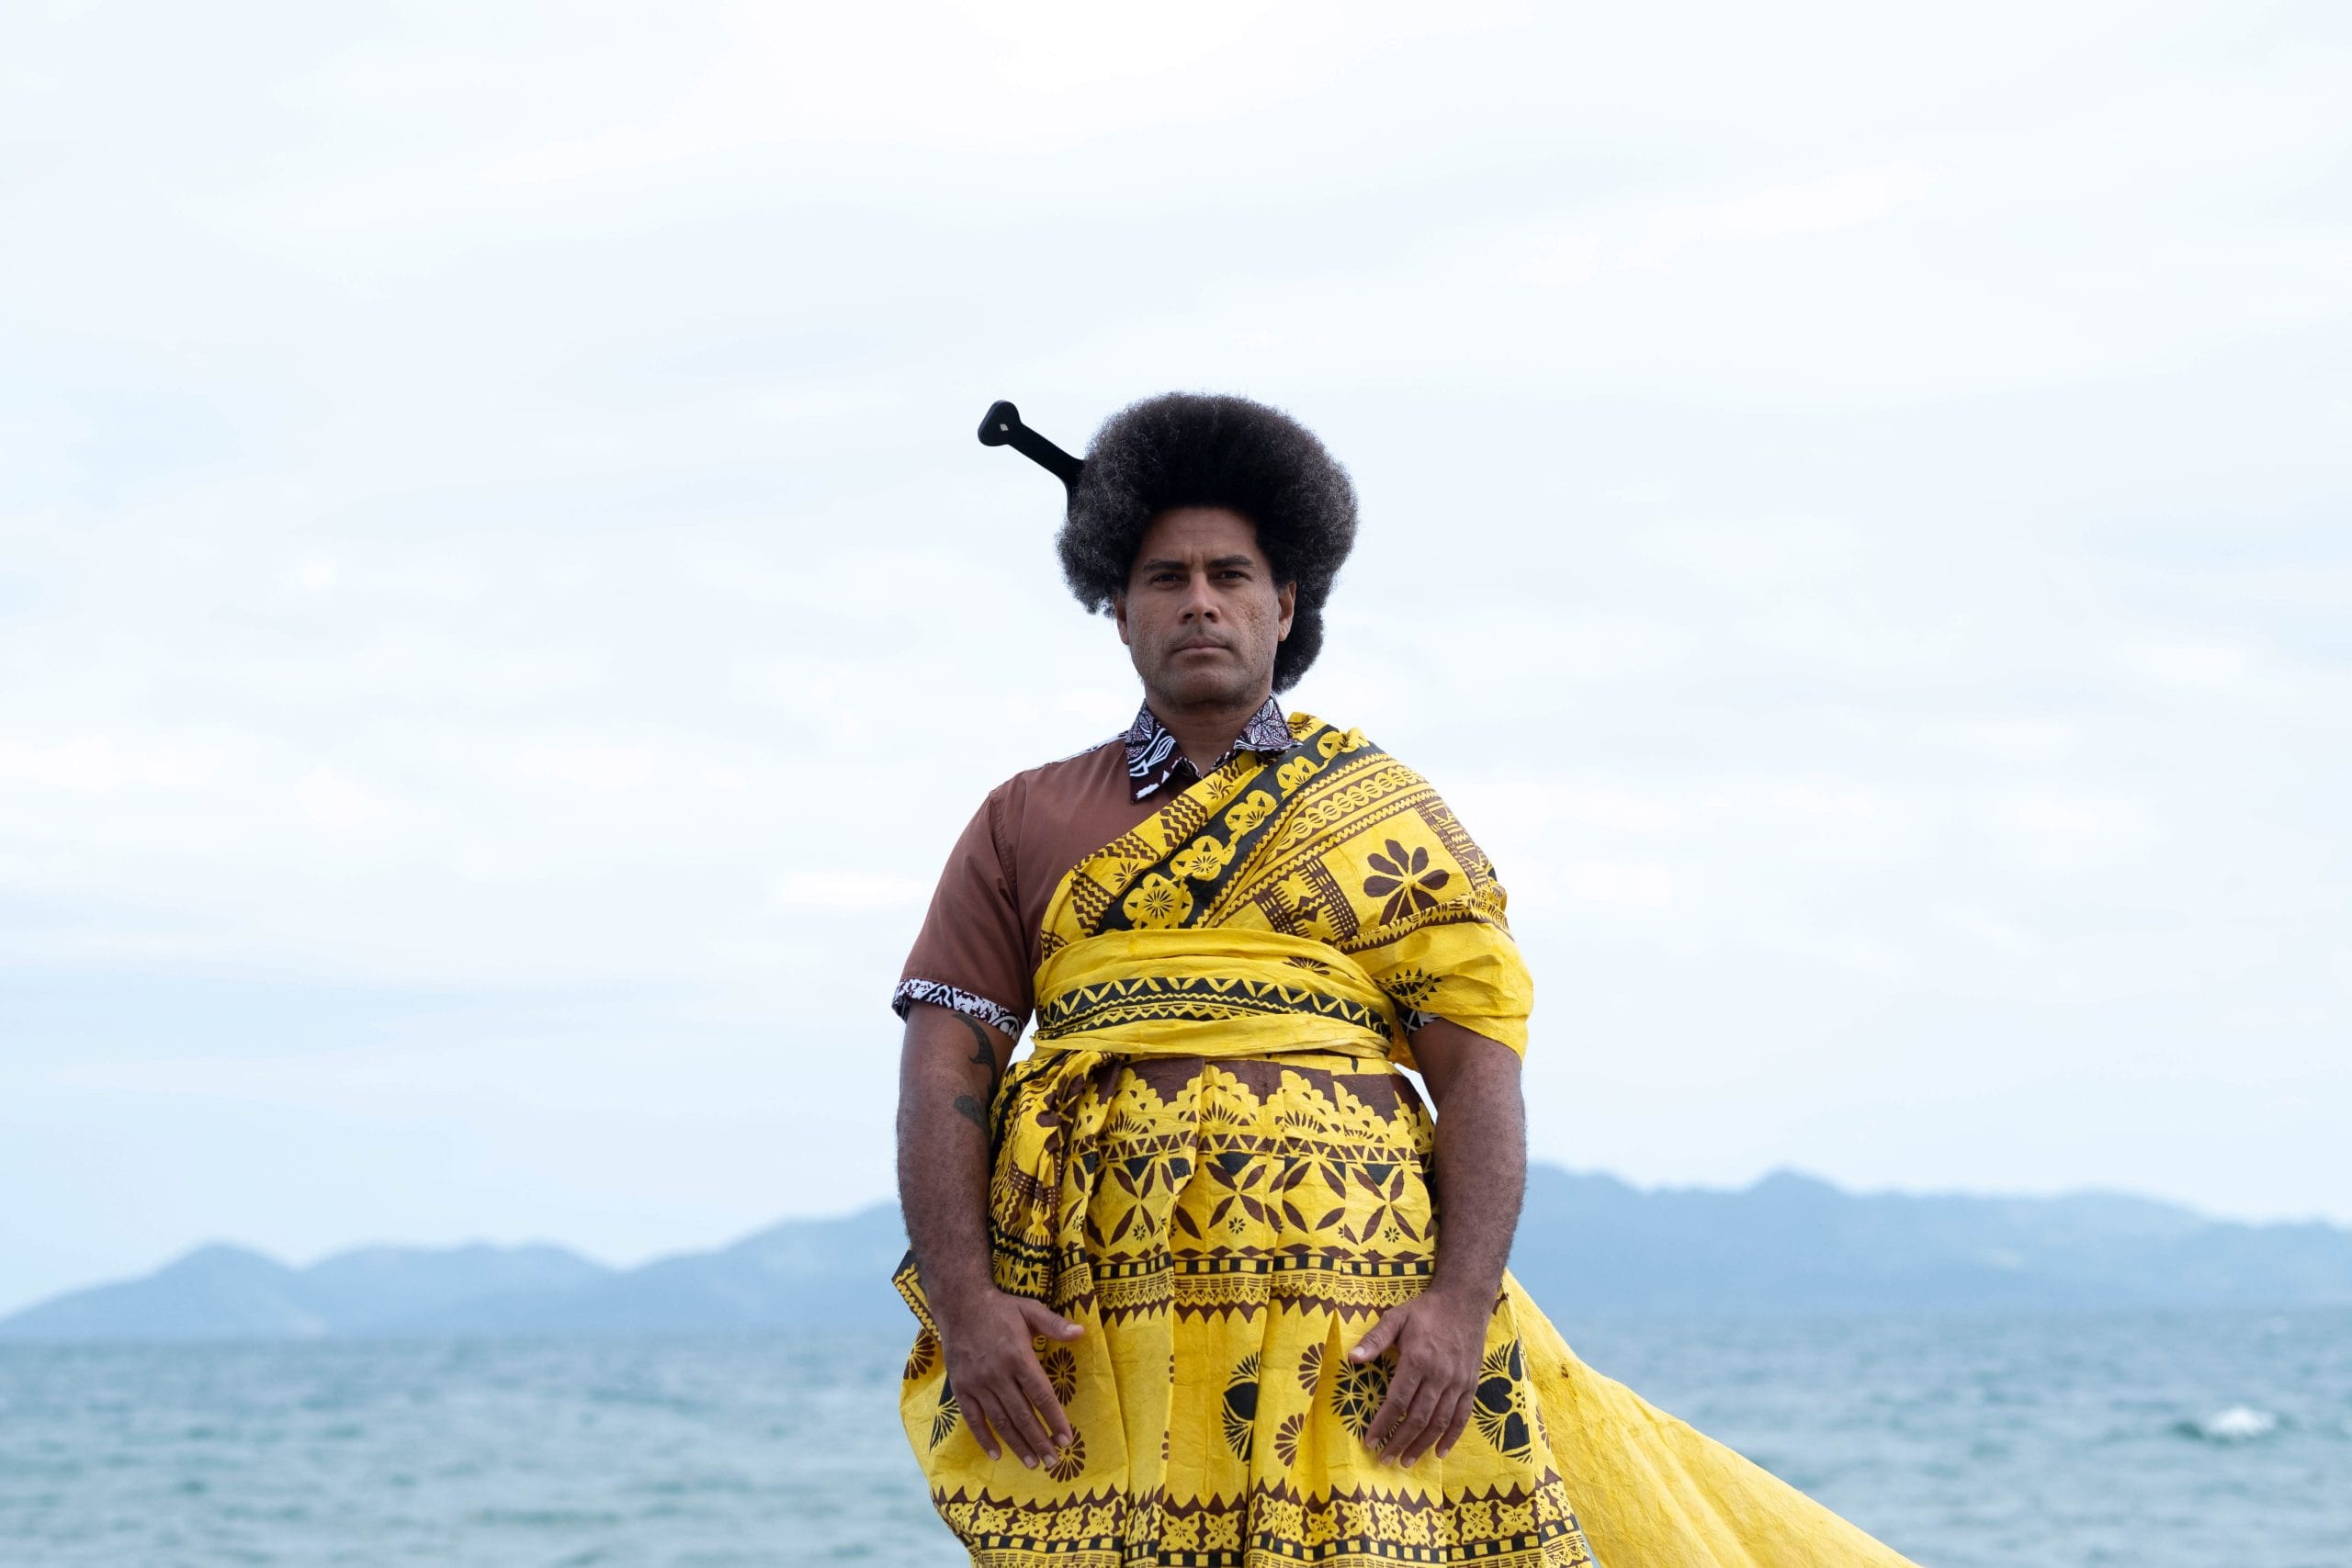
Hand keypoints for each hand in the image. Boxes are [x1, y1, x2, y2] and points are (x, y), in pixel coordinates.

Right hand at [935, 1288, 1082, 1468]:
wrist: (959, 1304)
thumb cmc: (1000, 1309)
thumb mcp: (1030, 1309)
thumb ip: (1055, 1324)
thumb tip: (1082, 1333)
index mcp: (1018, 1356)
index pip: (1041, 1394)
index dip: (1054, 1419)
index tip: (1066, 1439)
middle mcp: (998, 1374)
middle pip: (1022, 1414)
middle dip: (1039, 1440)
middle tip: (1052, 1462)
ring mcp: (977, 1383)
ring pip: (1000, 1420)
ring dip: (1017, 1444)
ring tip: (1032, 1463)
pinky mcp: (961, 1388)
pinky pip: (973, 1418)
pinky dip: (984, 1438)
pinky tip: (996, 1453)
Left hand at [1349, 1287, 1489, 1466]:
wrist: (1465, 1301)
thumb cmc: (1426, 1311)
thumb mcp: (1396, 1317)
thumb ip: (1375, 1340)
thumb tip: (1352, 1358)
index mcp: (1418, 1360)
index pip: (1397, 1401)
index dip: (1383, 1424)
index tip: (1370, 1442)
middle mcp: (1439, 1375)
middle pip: (1418, 1417)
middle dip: (1399, 1441)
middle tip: (1385, 1459)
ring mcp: (1458, 1382)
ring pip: (1439, 1422)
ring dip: (1423, 1445)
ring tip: (1407, 1461)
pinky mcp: (1471, 1385)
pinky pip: (1462, 1417)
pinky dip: (1452, 1437)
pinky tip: (1441, 1452)